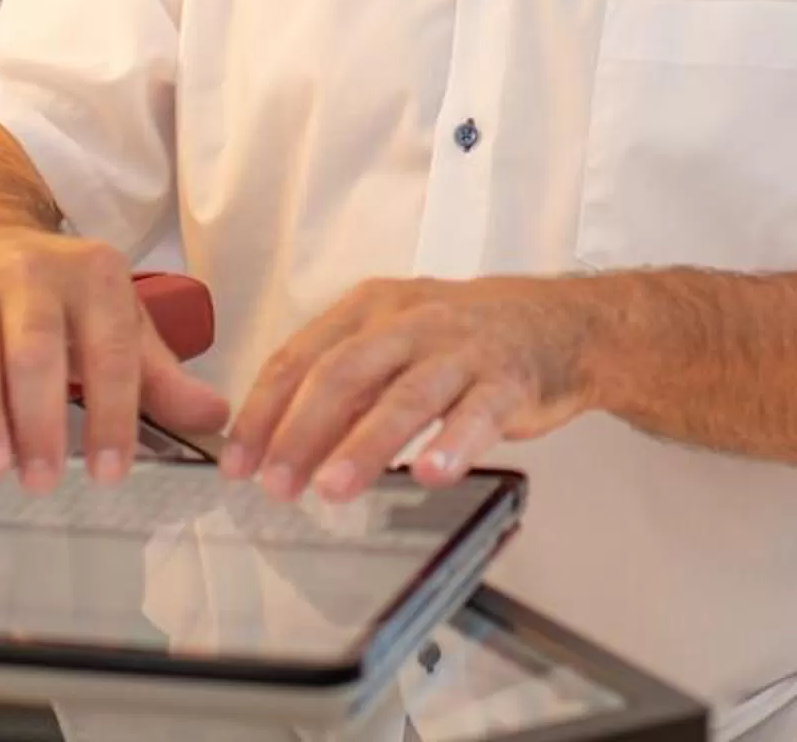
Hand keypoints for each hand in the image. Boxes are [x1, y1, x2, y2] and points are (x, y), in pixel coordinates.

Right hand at [0, 222, 228, 492]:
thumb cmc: (61, 293)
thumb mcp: (119, 319)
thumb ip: (160, 376)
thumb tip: (216, 418)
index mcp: (94, 277)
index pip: (109, 351)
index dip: (112, 413)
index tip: (111, 474)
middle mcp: (32, 275)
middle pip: (35, 349)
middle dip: (39, 417)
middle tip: (43, 480)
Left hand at [220, 275, 597, 502]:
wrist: (558, 322)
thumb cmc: (463, 339)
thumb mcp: (395, 342)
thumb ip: (345, 386)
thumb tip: (280, 441)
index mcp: (372, 309)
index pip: (302, 356)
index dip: (265, 411)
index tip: (238, 461)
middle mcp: (413, 322)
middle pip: (345, 373)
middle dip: (302, 431)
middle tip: (275, 484)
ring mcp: (463, 350)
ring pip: (407, 395)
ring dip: (366, 444)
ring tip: (334, 489)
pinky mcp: (509, 381)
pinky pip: (478, 414)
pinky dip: (453, 444)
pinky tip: (432, 474)